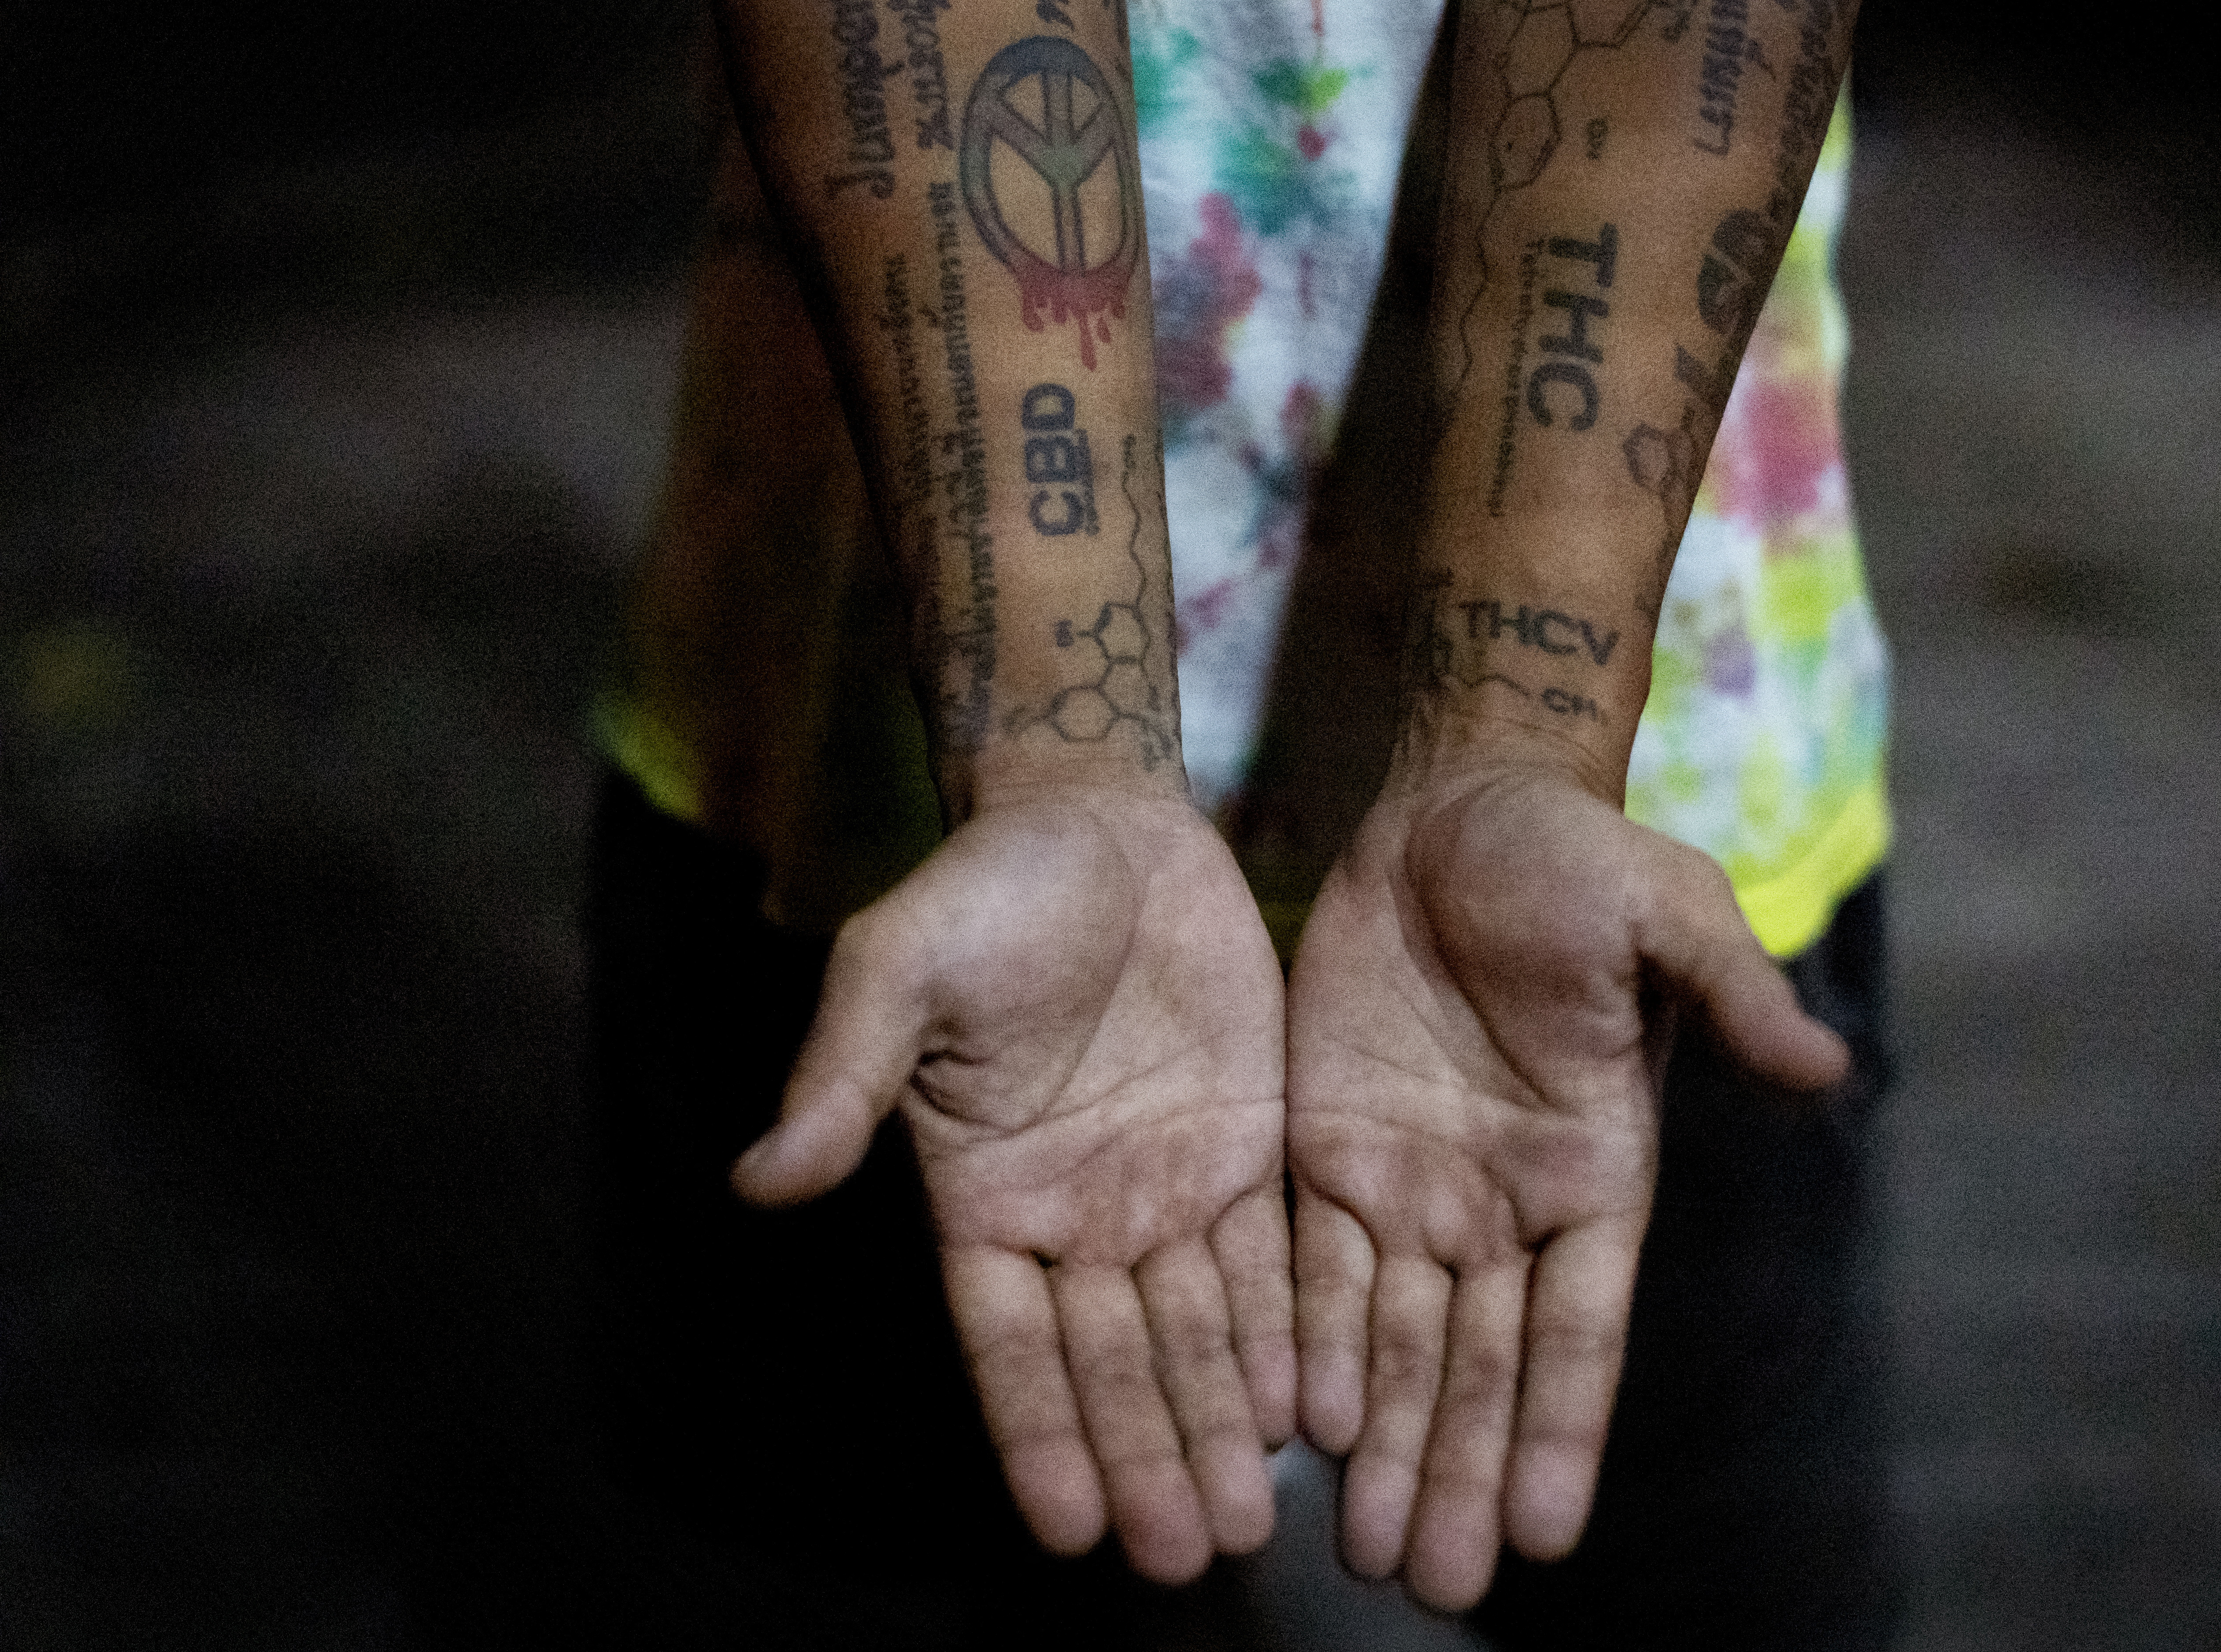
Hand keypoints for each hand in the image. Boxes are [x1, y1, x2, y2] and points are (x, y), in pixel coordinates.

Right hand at [732, 788, 1292, 1583]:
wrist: (1098, 819)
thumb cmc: (984, 891)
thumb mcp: (899, 967)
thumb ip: (842, 1075)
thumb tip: (760, 1178)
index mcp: (984, 1198)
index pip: (1009, 1343)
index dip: (1038, 1432)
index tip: (1069, 1528)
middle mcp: (1075, 1217)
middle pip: (1112, 1361)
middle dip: (1146, 1456)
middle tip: (1184, 1554)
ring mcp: (1162, 1188)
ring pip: (1195, 1332)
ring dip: (1218, 1425)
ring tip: (1243, 1520)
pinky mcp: (1242, 1148)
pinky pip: (1265, 1259)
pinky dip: (1282, 1334)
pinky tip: (1307, 1408)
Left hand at [1286, 758, 1847, 1609]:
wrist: (1456, 802)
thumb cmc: (1574, 854)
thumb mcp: (1666, 909)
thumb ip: (1730, 993)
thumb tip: (1822, 1069)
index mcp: (1593, 1168)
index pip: (1579, 1328)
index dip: (1564, 1429)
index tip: (1549, 1533)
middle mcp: (1504, 1201)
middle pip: (1482, 1364)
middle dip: (1463, 1470)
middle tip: (1434, 1581)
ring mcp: (1415, 1183)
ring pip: (1396, 1342)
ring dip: (1389, 1446)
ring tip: (1372, 1550)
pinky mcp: (1329, 1146)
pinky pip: (1314, 1269)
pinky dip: (1307, 1350)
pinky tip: (1301, 1433)